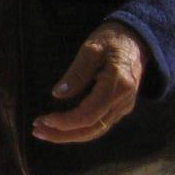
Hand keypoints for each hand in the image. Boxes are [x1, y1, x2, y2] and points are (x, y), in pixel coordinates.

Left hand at [31, 22, 147, 143]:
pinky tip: (61, 126)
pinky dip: (80, 129)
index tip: (43, 119)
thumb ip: (76, 72)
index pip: (89, 115)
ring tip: (43, 131)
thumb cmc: (111, 39)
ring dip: (69, 135)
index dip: (65, 122)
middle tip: (37, 131)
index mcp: (118, 85)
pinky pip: (100, 124)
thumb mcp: (91, 48)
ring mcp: (124, 106)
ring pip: (97, 130)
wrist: (137, 40)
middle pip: (93, 129)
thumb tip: (57, 95)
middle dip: (63, 134)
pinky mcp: (121, 107)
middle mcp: (123, 101)